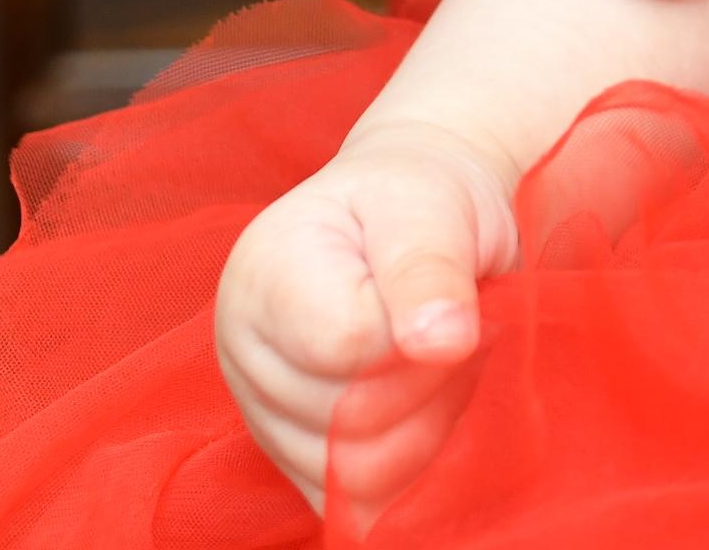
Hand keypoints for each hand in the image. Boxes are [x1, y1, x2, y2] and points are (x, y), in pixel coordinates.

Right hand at [215, 121, 519, 509]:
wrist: (414, 218)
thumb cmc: (421, 203)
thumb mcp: (431, 206)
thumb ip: (429, 269)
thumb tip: (441, 343)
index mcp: (264, 275)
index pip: (345, 346)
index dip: (418, 333)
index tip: (450, 297)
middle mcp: (246, 353)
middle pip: (352, 420)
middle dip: (433, 384)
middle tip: (462, 331)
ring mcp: (264, 414)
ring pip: (357, 473)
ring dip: (431, 428)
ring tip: (446, 365)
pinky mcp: (296, 462)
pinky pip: (356, 505)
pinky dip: (411, 471)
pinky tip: (434, 413)